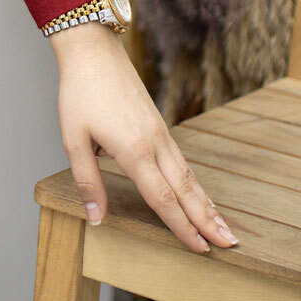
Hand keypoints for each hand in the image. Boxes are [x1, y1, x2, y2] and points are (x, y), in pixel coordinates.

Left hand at [49, 22, 238, 254]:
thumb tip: (95, 218)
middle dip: (206, 220)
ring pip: (188, 175)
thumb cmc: (80, 93)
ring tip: (223, 226)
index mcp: (133, 149)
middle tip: (228, 244)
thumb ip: (87, 181)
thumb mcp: (73, 139)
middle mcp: (154, 143)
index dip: (180, 227)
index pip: (161, 198)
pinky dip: (195, 183)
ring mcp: (160, 133)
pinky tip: (199, 194)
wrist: (94, 52)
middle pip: (185, 190)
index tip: (199, 248)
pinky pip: (182, 161)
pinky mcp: (160, 125)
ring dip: (206, 203)